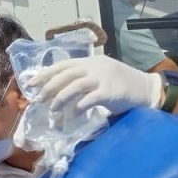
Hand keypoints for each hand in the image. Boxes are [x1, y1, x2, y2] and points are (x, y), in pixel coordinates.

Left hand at [27, 55, 161, 116]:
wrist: (146, 89)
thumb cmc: (120, 84)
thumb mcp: (99, 75)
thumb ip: (81, 78)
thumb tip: (55, 90)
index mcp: (90, 62)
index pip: (63, 65)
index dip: (45, 73)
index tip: (31, 83)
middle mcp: (95, 67)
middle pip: (66, 74)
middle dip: (49, 87)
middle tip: (38, 99)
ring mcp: (104, 78)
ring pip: (75, 86)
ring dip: (61, 99)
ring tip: (53, 110)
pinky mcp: (111, 92)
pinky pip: (90, 99)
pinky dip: (78, 107)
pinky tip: (73, 115)